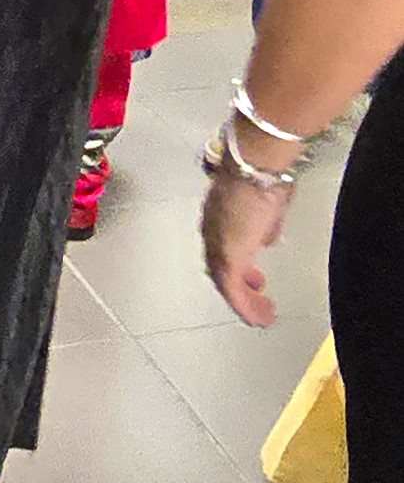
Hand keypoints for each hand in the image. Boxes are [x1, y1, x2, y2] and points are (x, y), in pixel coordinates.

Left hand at [201, 154, 289, 321]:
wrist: (256, 166)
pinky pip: (233, 292)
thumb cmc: (263, 173)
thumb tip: (267, 240)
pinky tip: (260, 317)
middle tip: (256, 294)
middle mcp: (213, 231)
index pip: (223, 245)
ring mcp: (218, 245)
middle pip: (220, 265)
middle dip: (239, 283)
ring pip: (226, 282)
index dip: (237, 261)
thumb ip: (266, 224)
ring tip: (261, 314)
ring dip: (245, 300)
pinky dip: (246, 306)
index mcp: (219, 215)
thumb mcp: (269, 203)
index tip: (251, 273)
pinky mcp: (228, 257)